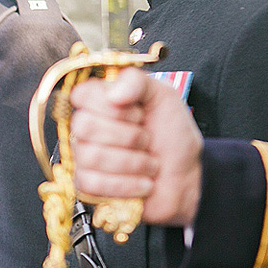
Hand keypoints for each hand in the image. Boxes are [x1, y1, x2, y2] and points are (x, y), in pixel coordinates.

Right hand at [69, 67, 203, 225]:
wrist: (185, 176)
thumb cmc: (173, 137)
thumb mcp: (164, 97)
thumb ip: (137, 82)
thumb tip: (112, 92)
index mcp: (101, 102)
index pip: (82, 95)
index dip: (112, 106)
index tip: (138, 113)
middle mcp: (87, 129)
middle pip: (85, 126)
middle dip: (129, 136)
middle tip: (147, 139)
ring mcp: (84, 157)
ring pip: (91, 156)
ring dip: (132, 162)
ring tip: (149, 163)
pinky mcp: (87, 185)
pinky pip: (93, 183)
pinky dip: (127, 184)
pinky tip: (142, 182)